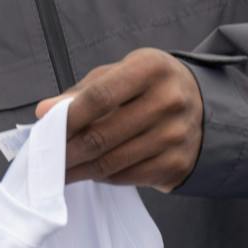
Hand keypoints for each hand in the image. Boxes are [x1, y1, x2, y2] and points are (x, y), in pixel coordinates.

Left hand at [36, 48, 203, 190]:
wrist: (202, 105)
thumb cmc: (147, 85)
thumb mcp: (119, 74)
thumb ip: (82, 92)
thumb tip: (45, 111)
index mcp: (151, 68)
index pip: (100, 97)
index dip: (68, 117)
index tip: (45, 130)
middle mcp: (169, 101)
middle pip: (103, 135)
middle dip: (68, 152)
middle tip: (46, 161)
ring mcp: (176, 135)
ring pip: (113, 162)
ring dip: (80, 171)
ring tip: (60, 172)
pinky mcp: (178, 163)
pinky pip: (129, 177)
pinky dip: (104, 178)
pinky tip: (91, 173)